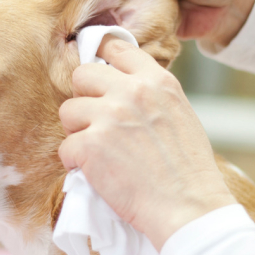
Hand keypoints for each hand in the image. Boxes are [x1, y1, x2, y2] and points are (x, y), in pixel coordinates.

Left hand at [58, 36, 237, 249]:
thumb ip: (150, 95)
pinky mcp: (90, 145)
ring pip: (68, 111)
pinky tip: (96, 173)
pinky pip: (65, 147)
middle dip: (84, 98)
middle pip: (82, 74)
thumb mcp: (179, 114)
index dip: (101, 61)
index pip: (116, 47)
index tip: (98, 79)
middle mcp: (131, 91)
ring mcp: (108, 116)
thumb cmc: (188, 170)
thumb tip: (121, 87)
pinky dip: (75, 163)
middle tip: (95, 123)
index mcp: (157, 81)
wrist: (188, 206)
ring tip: (98, 152)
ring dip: (77, 132)